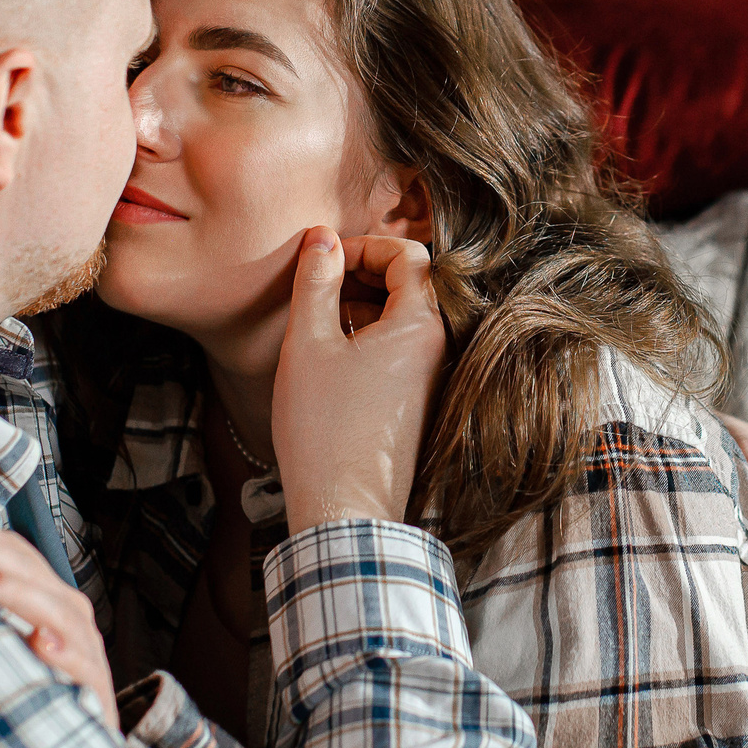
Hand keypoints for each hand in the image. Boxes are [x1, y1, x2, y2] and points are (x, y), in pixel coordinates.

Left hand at [0, 512, 117, 725]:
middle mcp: (63, 613)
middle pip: (27, 568)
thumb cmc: (25, 692)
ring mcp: (82, 649)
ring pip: (53, 608)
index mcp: (40, 595)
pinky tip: (41, 642)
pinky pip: (81, 668)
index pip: (6, 550)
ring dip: (11, 590)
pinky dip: (64, 652)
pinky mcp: (93, 692)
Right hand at [272, 228, 446, 532]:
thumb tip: (323, 239)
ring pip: (403, 318)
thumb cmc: (324, 427)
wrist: (345, 508)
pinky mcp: (417, 402)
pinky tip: (331, 357)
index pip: (410, 254)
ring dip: (362, 306)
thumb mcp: (309, 343)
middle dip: (362, 273)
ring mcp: (431, 378)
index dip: (365, 246)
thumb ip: (316, 282)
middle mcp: (438, 349)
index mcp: (421, 327)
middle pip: (411, 283)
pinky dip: (368, 338)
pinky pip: (400, 350)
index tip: (326, 260)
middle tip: (318, 284)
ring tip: (317, 321)